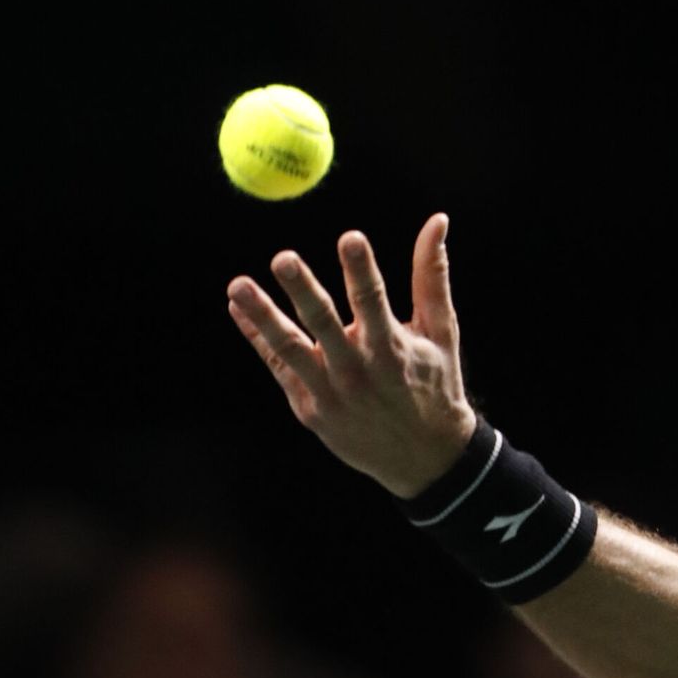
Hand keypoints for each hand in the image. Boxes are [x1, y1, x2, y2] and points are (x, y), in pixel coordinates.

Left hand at [226, 214, 478, 497]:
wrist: (424, 457)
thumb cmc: (435, 384)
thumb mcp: (440, 332)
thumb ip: (431, 275)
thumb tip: (437, 220)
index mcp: (392, 348)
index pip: (373, 301)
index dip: (362, 269)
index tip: (350, 237)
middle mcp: (358, 370)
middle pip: (325, 323)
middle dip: (303, 290)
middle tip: (283, 258)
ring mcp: (330, 392)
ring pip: (290, 348)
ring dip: (263, 316)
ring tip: (237, 286)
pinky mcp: (310, 409)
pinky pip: (278, 368)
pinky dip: (257, 338)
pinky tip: (238, 309)